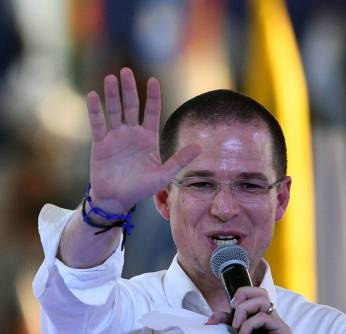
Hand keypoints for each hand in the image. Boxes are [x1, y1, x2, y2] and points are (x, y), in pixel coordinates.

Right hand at [87, 68, 200, 210]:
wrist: (117, 200)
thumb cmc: (140, 189)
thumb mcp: (163, 176)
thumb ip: (179, 161)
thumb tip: (200, 148)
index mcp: (148, 138)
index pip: (151, 112)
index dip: (152, 97)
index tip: (153, 81)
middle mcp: (131, 133)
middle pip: (130, 107)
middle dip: (129, 89)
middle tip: (126, 71)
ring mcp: (115, 137)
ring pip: (114, 111)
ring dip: (112, 95)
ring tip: (110, 78)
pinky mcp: (100, 144)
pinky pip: (98, 124)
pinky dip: (95, 111)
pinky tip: (93, 96)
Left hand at [206, 286, 314, 333]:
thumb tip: (217, 333)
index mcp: (261, 324)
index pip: (246, 303)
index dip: (225, 309)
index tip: (211, 321)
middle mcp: (269, 320)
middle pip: (258, 292)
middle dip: (241, 295)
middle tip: (232, 311)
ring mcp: (276, 324)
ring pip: (262, 299)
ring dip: (244, 309)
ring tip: (237, 327)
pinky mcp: (282, 330)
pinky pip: (264, 317)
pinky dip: (250, 324)